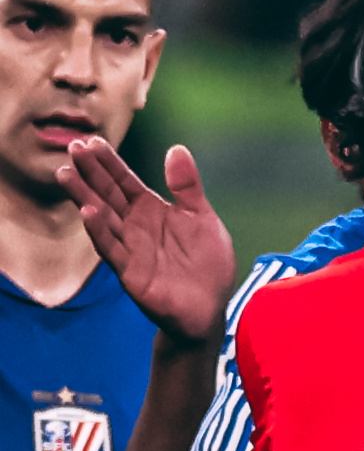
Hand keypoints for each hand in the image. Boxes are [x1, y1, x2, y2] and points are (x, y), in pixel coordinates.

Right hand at [57, 137, 234, 346]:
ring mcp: (130, 249)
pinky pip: (112, 250)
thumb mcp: (202, 218)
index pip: (124, 181)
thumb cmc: (207, 264)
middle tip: (73, 148)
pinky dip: (99, 232)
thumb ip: (187, 187)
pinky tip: (88, 213)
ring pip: (102, 218)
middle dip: (90, 172)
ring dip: (84, 197)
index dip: (109, 163)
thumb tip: (176, 149)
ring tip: (67, 174)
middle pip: (108, 195)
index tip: (92, 142)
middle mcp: (135, 227)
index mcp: (150, 210)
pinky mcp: (130, 273)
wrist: (210, 308)